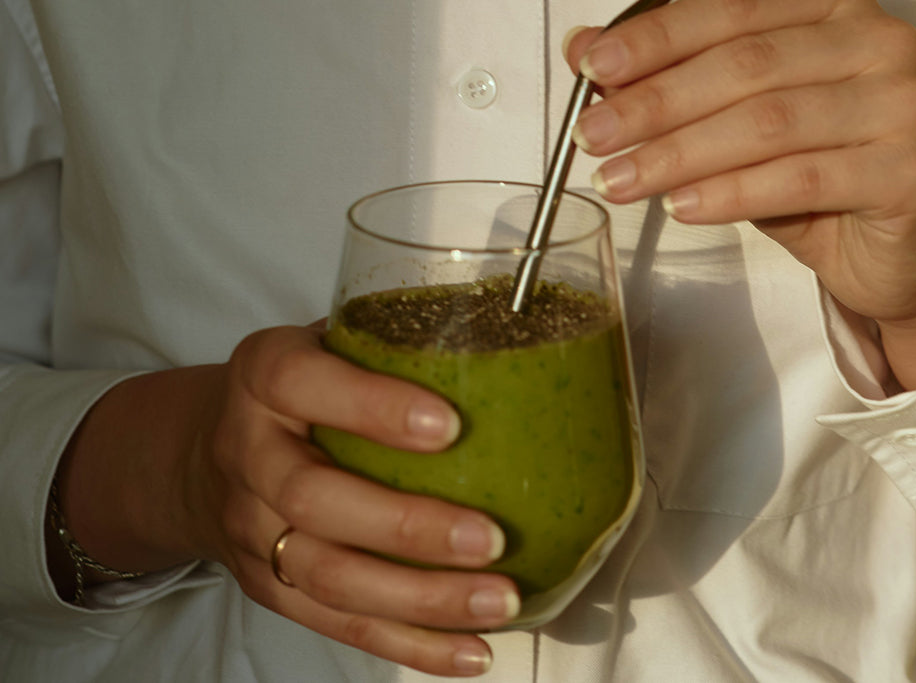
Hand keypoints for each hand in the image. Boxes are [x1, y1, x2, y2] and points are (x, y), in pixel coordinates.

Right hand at [56, 324, 516, 676]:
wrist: (204, 455)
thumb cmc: (300, 390)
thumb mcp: (327, 342)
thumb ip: (392, 342)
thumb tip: (515, 344)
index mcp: (263, 376)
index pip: (299, 383)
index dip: (371, 406)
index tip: (449, 426)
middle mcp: (247, 453)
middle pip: (314, 500)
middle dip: (407, 528)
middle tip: (491, 539)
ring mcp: (252, 529)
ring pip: (329, 577)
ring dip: (420, 600)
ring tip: (497, 601)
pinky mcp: (270, 586)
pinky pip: (338, 624)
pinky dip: (408, 644)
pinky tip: (469, 651)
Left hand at [564, 0, 915, 387]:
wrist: (884, 250)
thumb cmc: (806, 176)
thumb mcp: (728, 121)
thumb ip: (666, 79)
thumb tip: (584, 50)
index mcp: (829, 9)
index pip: (731, 10)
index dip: (656, 40)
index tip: (592, 69)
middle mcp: (874, 41)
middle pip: (745, 65)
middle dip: (656, 103)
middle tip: (594, 136)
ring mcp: (899, 103)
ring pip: (767, 122)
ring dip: (679, 154)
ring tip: (621, 181)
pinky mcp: (904, 171)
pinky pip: (800, 179)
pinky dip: (730, 193)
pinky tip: (680, 207)